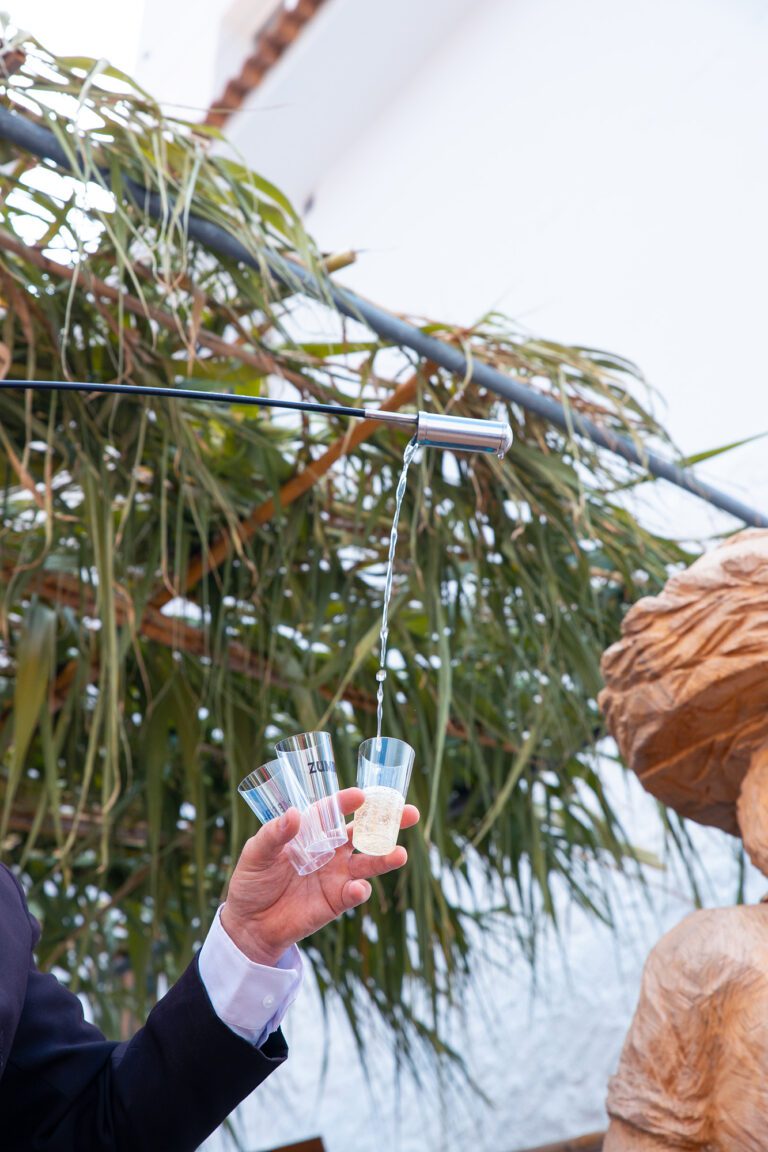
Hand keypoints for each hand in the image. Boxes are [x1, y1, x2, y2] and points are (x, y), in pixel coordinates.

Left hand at [220, 787, 418, 965]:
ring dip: (385, 858)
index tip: (361, 795)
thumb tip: (293, 814)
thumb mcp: (255, 853)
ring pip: (368, 862)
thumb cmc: (252, 881)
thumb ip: (273, 834)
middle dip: (387, 822)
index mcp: (311, 831)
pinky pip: (354, 893)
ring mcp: (336, 875)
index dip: (347, 802)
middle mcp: (330, 850)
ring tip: (400, 854)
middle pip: (364, 832)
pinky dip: (359, 890)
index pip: (333, 811)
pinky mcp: (336, 901)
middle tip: (409, 813)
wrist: (249, 923)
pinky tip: (358, 888)